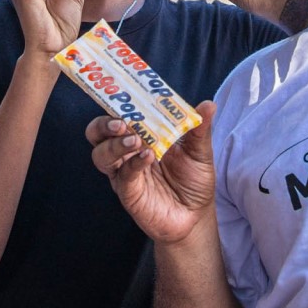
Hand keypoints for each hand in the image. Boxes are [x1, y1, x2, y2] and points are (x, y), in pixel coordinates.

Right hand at [86, 102, 217, 244]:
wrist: (196, 217)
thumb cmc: (194, 181)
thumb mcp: (200, 151)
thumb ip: (200, 129)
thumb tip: (209, 104)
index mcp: (141, 135)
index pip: (119, 114)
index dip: (116, 103)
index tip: (123, 91)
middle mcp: (127, 152)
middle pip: (97, 133)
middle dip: (103, 124)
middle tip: (121, 121)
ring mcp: (124, 172)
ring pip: (101, 154)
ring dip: (115, 144)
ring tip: (135, 139)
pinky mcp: (128, 192)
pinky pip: (123, 175)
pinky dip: (133, 163)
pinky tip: (147, 156)